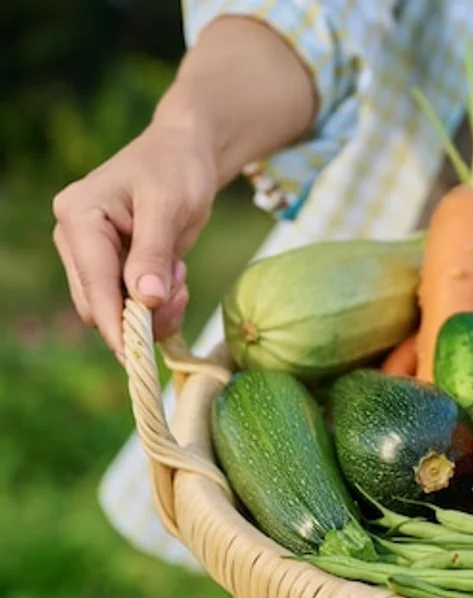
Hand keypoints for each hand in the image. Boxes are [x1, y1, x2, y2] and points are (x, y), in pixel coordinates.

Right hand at [52, 119, 217, 361]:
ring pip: (113, 310)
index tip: (134, 357)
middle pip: (98, 305)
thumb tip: (145, 300)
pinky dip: (156, 303)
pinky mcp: (112, 266)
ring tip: (181, 276)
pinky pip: (128, 303)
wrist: (185, 153)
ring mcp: (92, 255)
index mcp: (79, 217)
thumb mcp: (170, 207)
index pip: (93, 283)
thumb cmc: (176, 169)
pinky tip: (176, 278)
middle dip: (141, 314)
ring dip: (152, 310)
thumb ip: (154, 254)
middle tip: (182, 289)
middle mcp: (75, 239)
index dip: (114, 322)